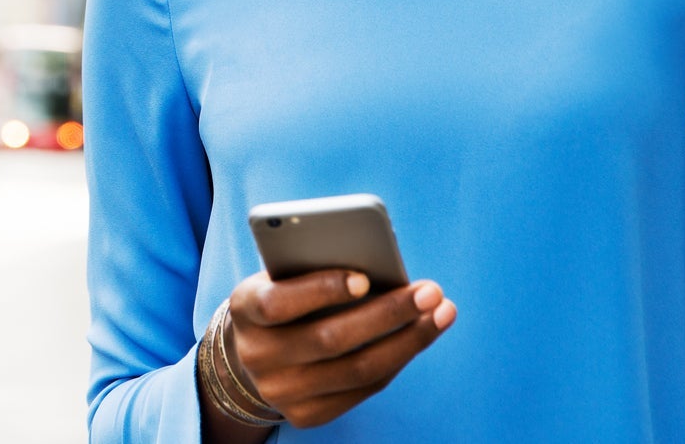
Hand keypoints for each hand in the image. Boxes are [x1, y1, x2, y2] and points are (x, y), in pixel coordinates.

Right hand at [223, 268, 455, 429]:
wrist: (249, 351)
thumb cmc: (280, 296)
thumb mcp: (280, 276)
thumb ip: (313, 269)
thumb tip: (380, 267)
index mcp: (244, 310)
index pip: (278, 303)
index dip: (320, 290)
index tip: (365, 277)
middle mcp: (257, 356)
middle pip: (330, 340)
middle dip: (388, 314)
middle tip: (431, 292)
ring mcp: (281, 392)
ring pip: (357, 370)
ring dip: (408, 341)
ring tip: (440, 313)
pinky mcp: (306, 415)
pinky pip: (363, 390)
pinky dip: (396, 361)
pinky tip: (419, 337)